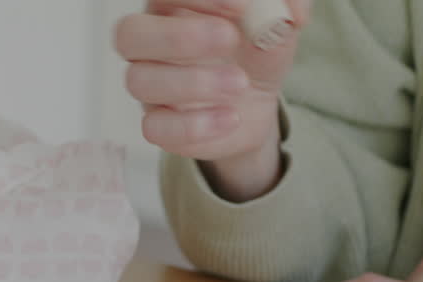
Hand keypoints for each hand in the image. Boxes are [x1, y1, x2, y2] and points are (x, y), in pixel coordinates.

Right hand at [114, 0, 310, 164]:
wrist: (255, 102)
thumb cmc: (254, 49)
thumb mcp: (279, 20)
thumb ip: (284, 8)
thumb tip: (292, 13)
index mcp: (172, 6)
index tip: (242, 7)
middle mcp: (151, 44)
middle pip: (130, 34)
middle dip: (177, 36)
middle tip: (228, 39)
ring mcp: (150, 86)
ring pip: (140, 82)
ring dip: (193, 82)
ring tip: (239, 84)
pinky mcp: (158, 125)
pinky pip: (155, 128)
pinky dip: (195, 125)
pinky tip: (230, 117)